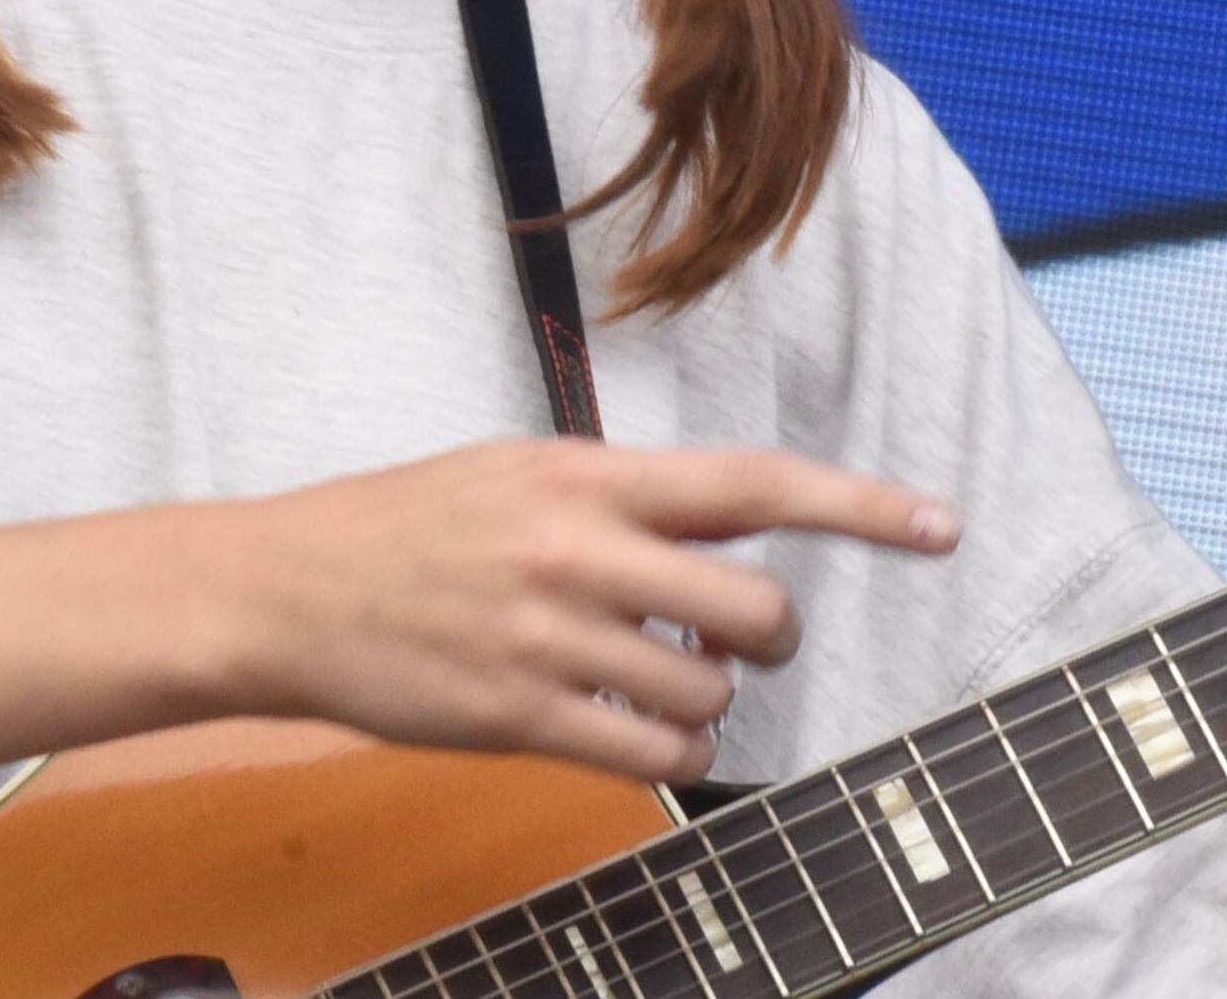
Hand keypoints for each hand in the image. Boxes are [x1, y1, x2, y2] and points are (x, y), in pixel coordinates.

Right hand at [193, 439, 959, 780]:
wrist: (284, 590)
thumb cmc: (405, 527)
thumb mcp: (517, 471)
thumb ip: (621, 496)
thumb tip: (727, 524)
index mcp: (586, 472)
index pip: (755, 480)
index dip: (860, 506)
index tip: (942, 525)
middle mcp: (579, 546)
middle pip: (756, 609)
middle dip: (764, 640)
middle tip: (725, 642)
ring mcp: (550, 634)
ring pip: (708, 694)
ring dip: (698, 703)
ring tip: (638, 681)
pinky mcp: (519, 714)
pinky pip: (651, 755)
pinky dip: (663, 754)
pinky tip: (623, 731)